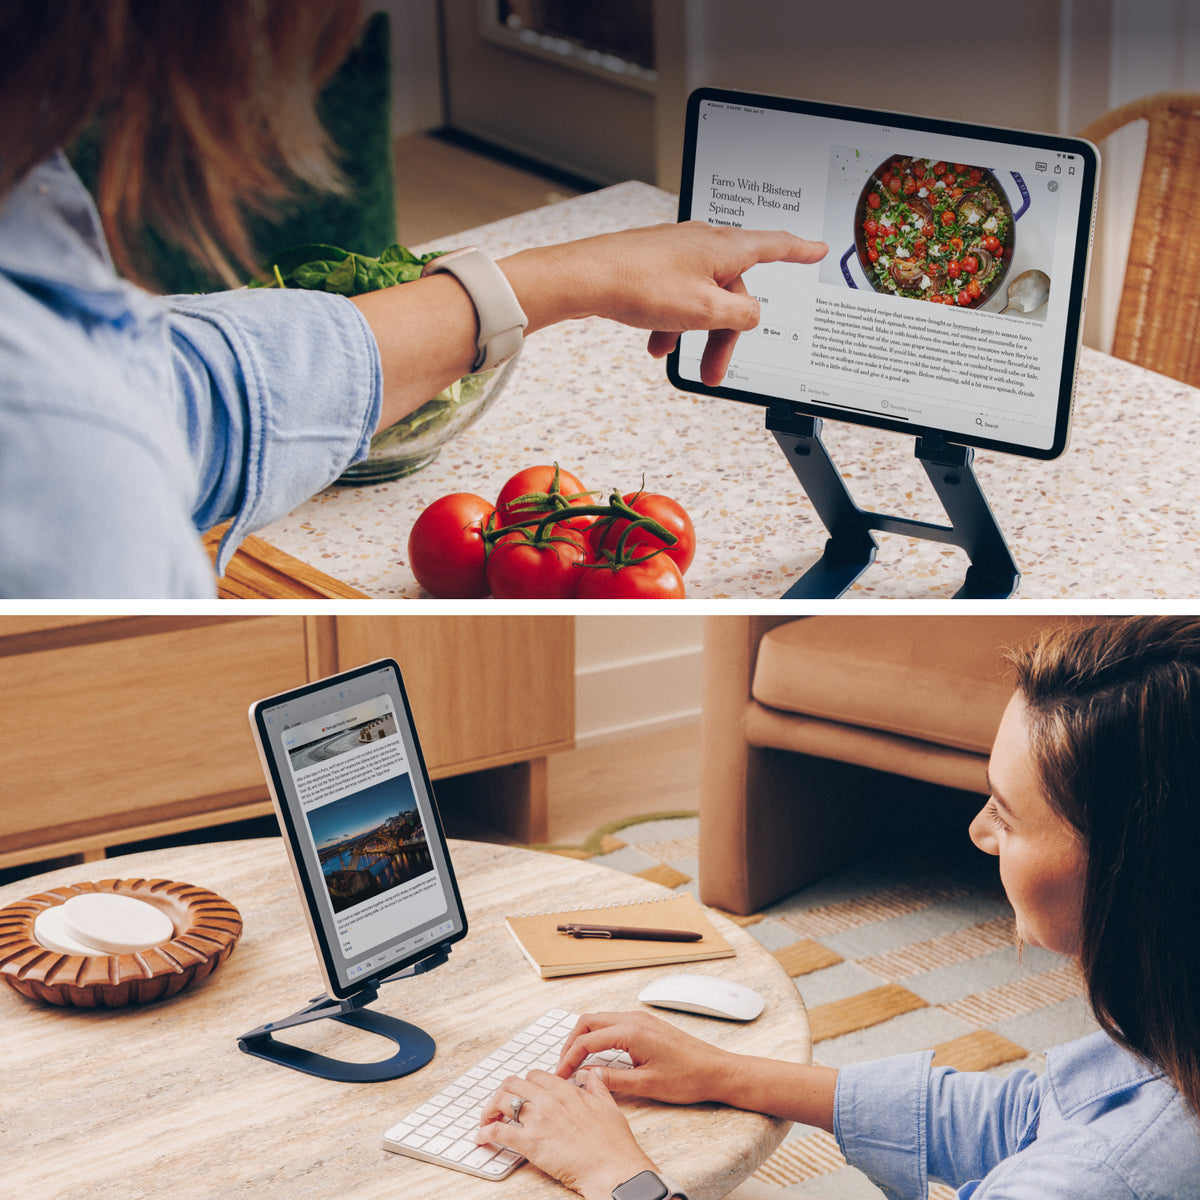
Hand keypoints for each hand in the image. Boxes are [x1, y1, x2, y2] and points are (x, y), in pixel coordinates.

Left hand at [477, 1068, 656, 1199]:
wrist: (612, 1168)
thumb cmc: (614, 1144)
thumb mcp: (609, 1107)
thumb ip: (598, 1088)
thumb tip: (592, 1075)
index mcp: (566, 1090)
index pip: (535, 1075)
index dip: (525, 1084)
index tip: (522, 1094)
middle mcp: (549, 1100)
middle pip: (513, 1084)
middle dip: (503, 1093)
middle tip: (499, 1106)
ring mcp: (538, 1120)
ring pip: (502, 1101)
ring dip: (490, 1109)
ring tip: (487, 1119)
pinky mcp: (530, 1142)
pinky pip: (498, 1131)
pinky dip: (485, 1132)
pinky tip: (481, 1137)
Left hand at [501, 222, 827, 385]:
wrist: (585, 278)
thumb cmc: (641, 286)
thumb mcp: (705, 311)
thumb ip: (740, 315)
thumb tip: (752, 313)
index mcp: (725, 247)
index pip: (774, 245)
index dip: (799, 251)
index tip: (818, 249)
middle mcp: (703, 243)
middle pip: (731, 291)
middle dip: (722, 334)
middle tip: (712, 373)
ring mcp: (676, 253)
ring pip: (700, 298)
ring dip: (691, 333)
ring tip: (670, 357)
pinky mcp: (652, 264)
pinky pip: (675, 298)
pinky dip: (670, 321)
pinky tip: (654, 343)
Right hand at [556, 1010, 738, 1105]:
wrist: (716, 1070)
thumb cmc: (688, 1078)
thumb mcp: (647, 1085)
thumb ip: (613, 1080)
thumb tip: (586, 1078)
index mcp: (631, 1032)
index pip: (587, 1041)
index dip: (568, 1059)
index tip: (559, 1076)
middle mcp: (634, 1019)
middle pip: (588, 1022)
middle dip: (571, 1043)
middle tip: (562, 1066)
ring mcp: (641, 1019)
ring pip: (600, 1020)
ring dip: (584, 1037)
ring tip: (575, 1061)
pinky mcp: (647, 1025)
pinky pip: (613, 1023)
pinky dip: (598, 1036)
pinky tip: (597, 1054)